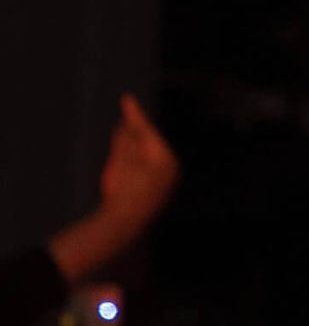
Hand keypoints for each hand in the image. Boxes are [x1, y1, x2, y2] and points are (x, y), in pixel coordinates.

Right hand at [97, 94, 179, 228]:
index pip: (146, 130)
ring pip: (151, 154)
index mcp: (163, 156)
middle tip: (127, 113)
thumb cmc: (121, 191)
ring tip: (125, 132)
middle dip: (137, 130)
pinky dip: (140, 160)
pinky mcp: (161, 191)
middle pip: (150, 141)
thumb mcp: (119, 162)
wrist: (124, 226)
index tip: (127, 99)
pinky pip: (151, 168)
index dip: (134, 115)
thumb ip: (124, 141)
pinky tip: (131, 157)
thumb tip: (127, 124)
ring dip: (138, 145)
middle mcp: (171, 167)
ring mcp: (168, 180)